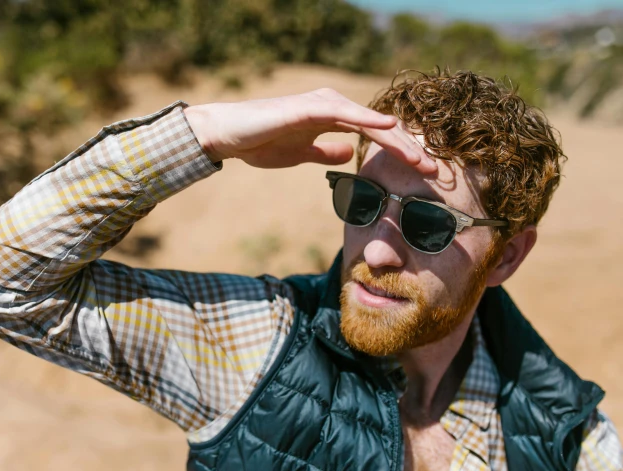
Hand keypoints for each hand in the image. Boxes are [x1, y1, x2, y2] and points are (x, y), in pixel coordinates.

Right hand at [184, 88, 437, 173]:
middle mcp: (332, 106)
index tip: (422, 174)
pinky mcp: (309, 107)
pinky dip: (367, 120)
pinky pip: (344, 113)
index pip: (375, 137)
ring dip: (397, 140)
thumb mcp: (300, 153)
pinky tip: (388, 129)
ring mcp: (322, 104)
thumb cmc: (260, 142)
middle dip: (408, 149)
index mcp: (332, 118)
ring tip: (421, 158)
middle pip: (380, 128)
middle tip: (434, 171)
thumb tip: (346, 155)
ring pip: (369, 122)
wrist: (229, 135)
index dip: (400, 153)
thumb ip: (324, 151)